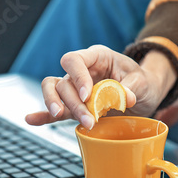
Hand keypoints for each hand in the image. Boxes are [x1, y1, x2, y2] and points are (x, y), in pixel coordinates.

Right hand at [26, 45, 176, 128]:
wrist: (145, 96)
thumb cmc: (144, 83)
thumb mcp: (144, 82)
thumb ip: (133, 87)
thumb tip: (125, 98)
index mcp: (97, 57)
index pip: (75, 60)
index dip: (77, 76)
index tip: (87, 95)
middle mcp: (82, 71)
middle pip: (64, 82)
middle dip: (73, 102)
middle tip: (89, 121)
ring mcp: (76, 89)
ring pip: (55, 92)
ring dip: (57, 107)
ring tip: (61, 117)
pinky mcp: (76, 106)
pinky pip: (55, 110)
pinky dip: (43, 116)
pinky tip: (32, 120)